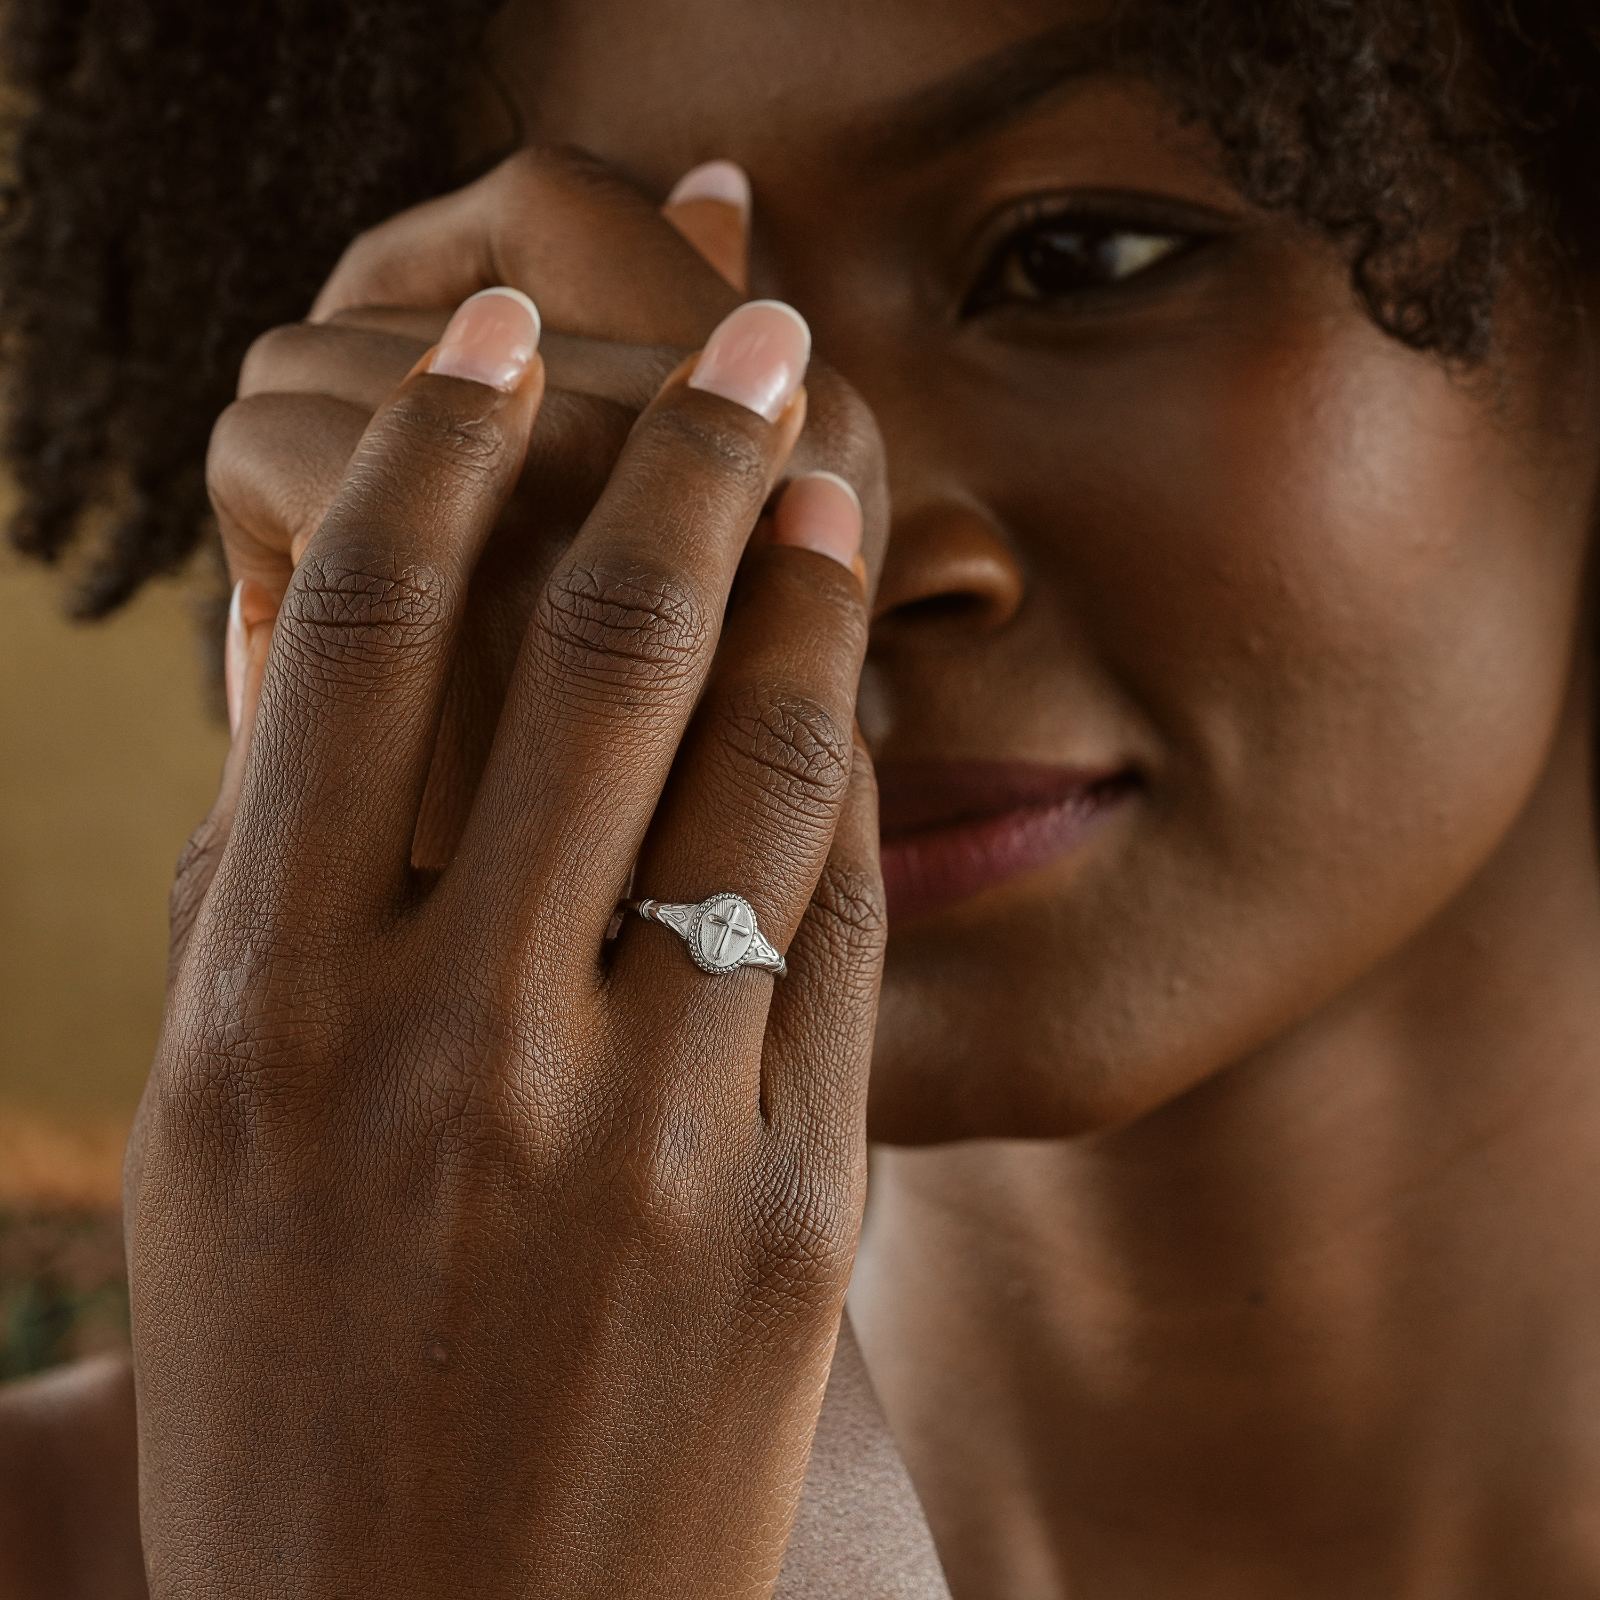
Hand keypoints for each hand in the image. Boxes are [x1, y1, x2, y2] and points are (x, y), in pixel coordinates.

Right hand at [128, 287, 888, 1598]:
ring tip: (830, 480)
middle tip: (747, 335)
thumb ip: (273, 892)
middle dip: (680, 451)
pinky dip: (846, 791)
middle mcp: (452, 1049)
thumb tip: (323, 650)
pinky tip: (854, 701)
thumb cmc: (298, 1391)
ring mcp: (642, 1133)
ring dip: (803, 593)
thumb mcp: (218, 1139)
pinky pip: (839, 936)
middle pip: (592, 651)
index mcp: (267, 1017)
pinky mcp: (792, 1216)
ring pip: (757, 770)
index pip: (356, 636)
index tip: (483, 336)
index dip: (426, 446)